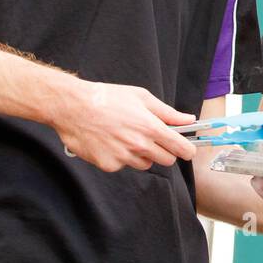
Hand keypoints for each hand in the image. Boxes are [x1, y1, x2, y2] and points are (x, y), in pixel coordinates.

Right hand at [54, 80, 195, 172]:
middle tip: (153, 138)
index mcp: (150, 127)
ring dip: (142, 154)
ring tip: (127, 136)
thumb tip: (189, 119)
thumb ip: (168, 112)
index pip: (180, 148)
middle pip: (166, 160)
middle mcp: (139, 145)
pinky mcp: (109, 165)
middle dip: (165, 151)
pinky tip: (111, 142)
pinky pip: (124, 165)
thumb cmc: (108, 98)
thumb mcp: (141, 97)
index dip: (188, 150)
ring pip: (145, 163)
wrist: (74, 107)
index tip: (188, 150)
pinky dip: (121, 157)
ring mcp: (123, 157)